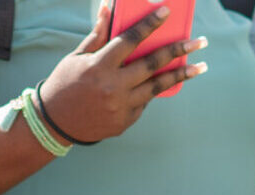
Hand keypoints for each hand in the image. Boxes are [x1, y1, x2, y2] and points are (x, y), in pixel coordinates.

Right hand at [35, 3, 209, 144]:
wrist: (54, 123)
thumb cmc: (65, 83)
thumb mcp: (78, 56)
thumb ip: (98, 34)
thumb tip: (110, 7)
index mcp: (99, 66)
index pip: (130, 40)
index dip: (150, 24)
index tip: (167, 12)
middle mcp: (112, 87)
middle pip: (152, 64)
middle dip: (179, 50)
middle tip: (199, 42)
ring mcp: (120, 107)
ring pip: (157, 87)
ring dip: (180, 75)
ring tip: (200, 67)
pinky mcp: (124, 122)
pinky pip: (143, 103)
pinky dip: (151, 92)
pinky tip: (161, 83)